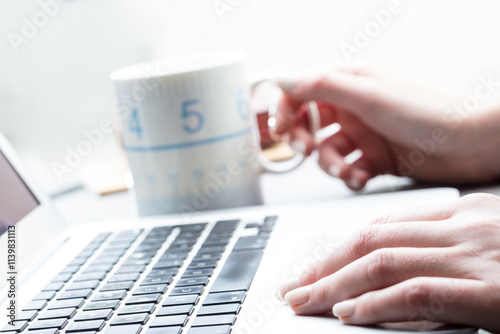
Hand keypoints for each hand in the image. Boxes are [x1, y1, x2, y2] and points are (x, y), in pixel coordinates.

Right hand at [274, 68, 499, 189]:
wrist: (469, 143)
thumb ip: (322, 86)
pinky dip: (350, 176)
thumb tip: (283, 80)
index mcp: (350, 82)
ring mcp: (364, 133)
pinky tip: (361, 177)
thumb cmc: (427, 112)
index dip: (285, 109)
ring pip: (327, 151)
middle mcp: (354, 107)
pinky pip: (349, 168)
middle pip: (309, 123)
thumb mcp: (368, 95)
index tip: (280, 129)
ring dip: (330, 164)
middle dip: (302, 139)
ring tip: (345, 170)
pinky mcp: (375, 157)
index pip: (302, 91)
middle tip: (305, 151)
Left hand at [278, 193, 499, 332]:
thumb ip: (451, 248)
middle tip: (293, 286)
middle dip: (324, 264)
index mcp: (464, 214)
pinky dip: (377, 304)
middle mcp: (464, 227)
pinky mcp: (493, 290)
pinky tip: (349, 314)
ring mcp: (477, 255)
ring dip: (335, 284)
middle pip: (371, 239)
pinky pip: (418, 292)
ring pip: (383, 261)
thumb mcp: (491, 242)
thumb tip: (402, 269)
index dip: (339, 248)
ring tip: (304, 302)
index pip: (382, 226)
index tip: (313, 267)